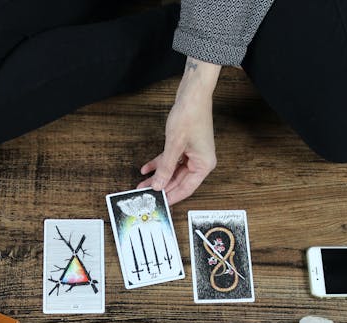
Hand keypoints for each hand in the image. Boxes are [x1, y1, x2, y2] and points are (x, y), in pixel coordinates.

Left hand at [138, 58, 220, 204]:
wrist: (193, 94)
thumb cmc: (190, 115)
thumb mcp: (174, 146)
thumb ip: (165, 168)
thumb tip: (158, 185)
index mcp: (204, 164)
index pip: (186, 188)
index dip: (171, 197)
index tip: (159, 204)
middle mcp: (200, 161)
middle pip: (178, 181)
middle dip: (161, 186)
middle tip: (146, 194)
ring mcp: (193, 153)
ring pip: (173, 171)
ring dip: (158, 176)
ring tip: (142, 184)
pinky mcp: (185, 146)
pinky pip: (171, 160)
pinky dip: (159, 164)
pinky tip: (146, 168)